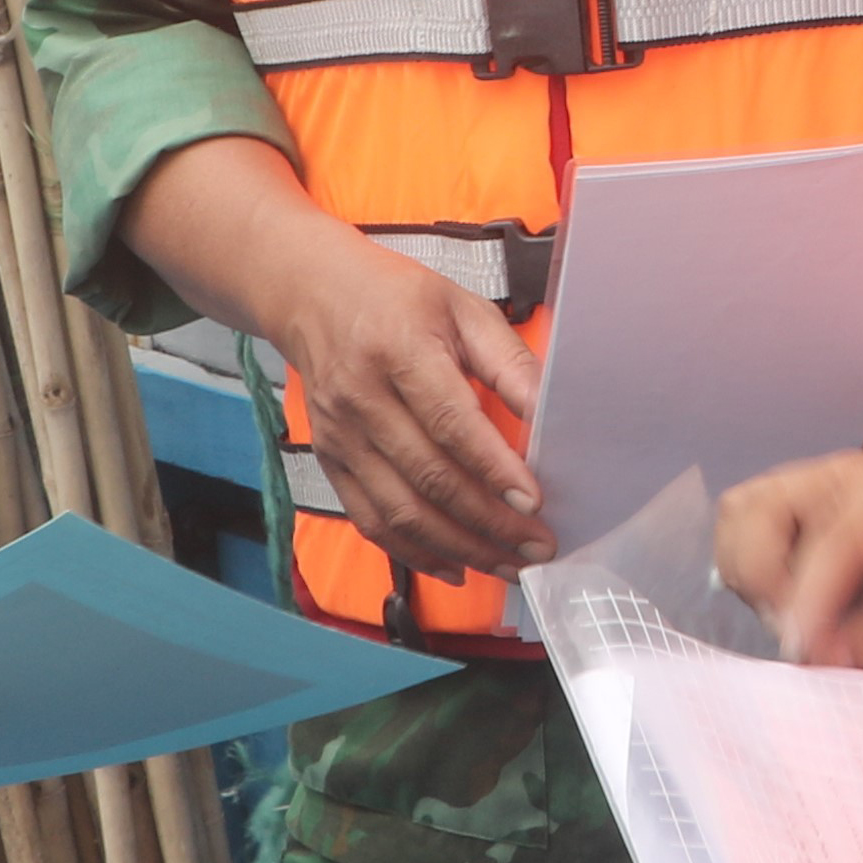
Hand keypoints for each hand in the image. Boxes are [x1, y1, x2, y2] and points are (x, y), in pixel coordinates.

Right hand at [267, 227, 551, 583]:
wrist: (312, 296)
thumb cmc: (397, 300)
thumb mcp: (462, 309)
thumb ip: (508, 361)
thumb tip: (549, 413)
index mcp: (397, 349)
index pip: (450, 422)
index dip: (493, 468)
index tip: (533, 501)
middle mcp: (361, 398)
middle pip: (429, 477)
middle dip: (489, 522)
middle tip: (538, 545)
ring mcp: (340, 436)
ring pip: (401, 511)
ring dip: (459, 547)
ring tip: (508, 563)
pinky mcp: (330, 462)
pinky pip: (372, 521)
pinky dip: (415, 552)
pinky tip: (455, 566)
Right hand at [718, 449, 862, 667]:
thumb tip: (816, 653)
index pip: (834, 543)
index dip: (808, 601)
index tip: (800, 652)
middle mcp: (847, 476)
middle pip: (758, 511)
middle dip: (764, 583)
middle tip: (799, 636)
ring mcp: (814, 482)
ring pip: (738, 515)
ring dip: (747, 574)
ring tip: (792, 617)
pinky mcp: (794, 502)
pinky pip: (740, 525)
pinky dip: (744, 567)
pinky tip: (785, 602)